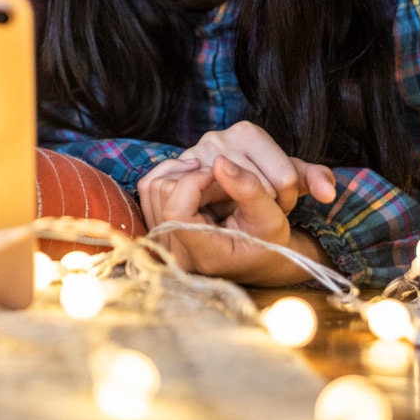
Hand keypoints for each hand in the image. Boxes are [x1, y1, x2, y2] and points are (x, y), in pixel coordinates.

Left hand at [138, 157, 327, 285]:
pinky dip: (172, 178)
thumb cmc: (268, 241)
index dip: (193, 181)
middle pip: (162, 193)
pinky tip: (196, 182)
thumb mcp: (270, 217)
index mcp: (204, 254)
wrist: (259, 258)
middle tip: (223, 184)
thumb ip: (248, 189)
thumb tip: (219, 160)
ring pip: (152, 187)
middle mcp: (177, 254)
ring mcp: (164, 243)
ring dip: (183, 177)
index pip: (175, 210)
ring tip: (212, 185)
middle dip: (194, 179)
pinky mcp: (158, 230)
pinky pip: (148, 191)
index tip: (217, 173)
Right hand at [179, 121, 336, 214]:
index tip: (278, 203)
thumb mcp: (290, 180)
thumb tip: (328, 194)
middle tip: (256, 208)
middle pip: (260, 188)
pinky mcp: (175, 177)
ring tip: (237, 209)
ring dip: (239, 211)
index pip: (284, 178)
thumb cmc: (262, 185)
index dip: (287, 201)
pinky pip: (204, 204)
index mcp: (248, 131)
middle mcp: (217, 137)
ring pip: (231, 198)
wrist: (222, 199)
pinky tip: (217, 211)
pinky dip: (215, 213)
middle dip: (265, 207)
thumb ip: (315, 179)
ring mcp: (193, 155)